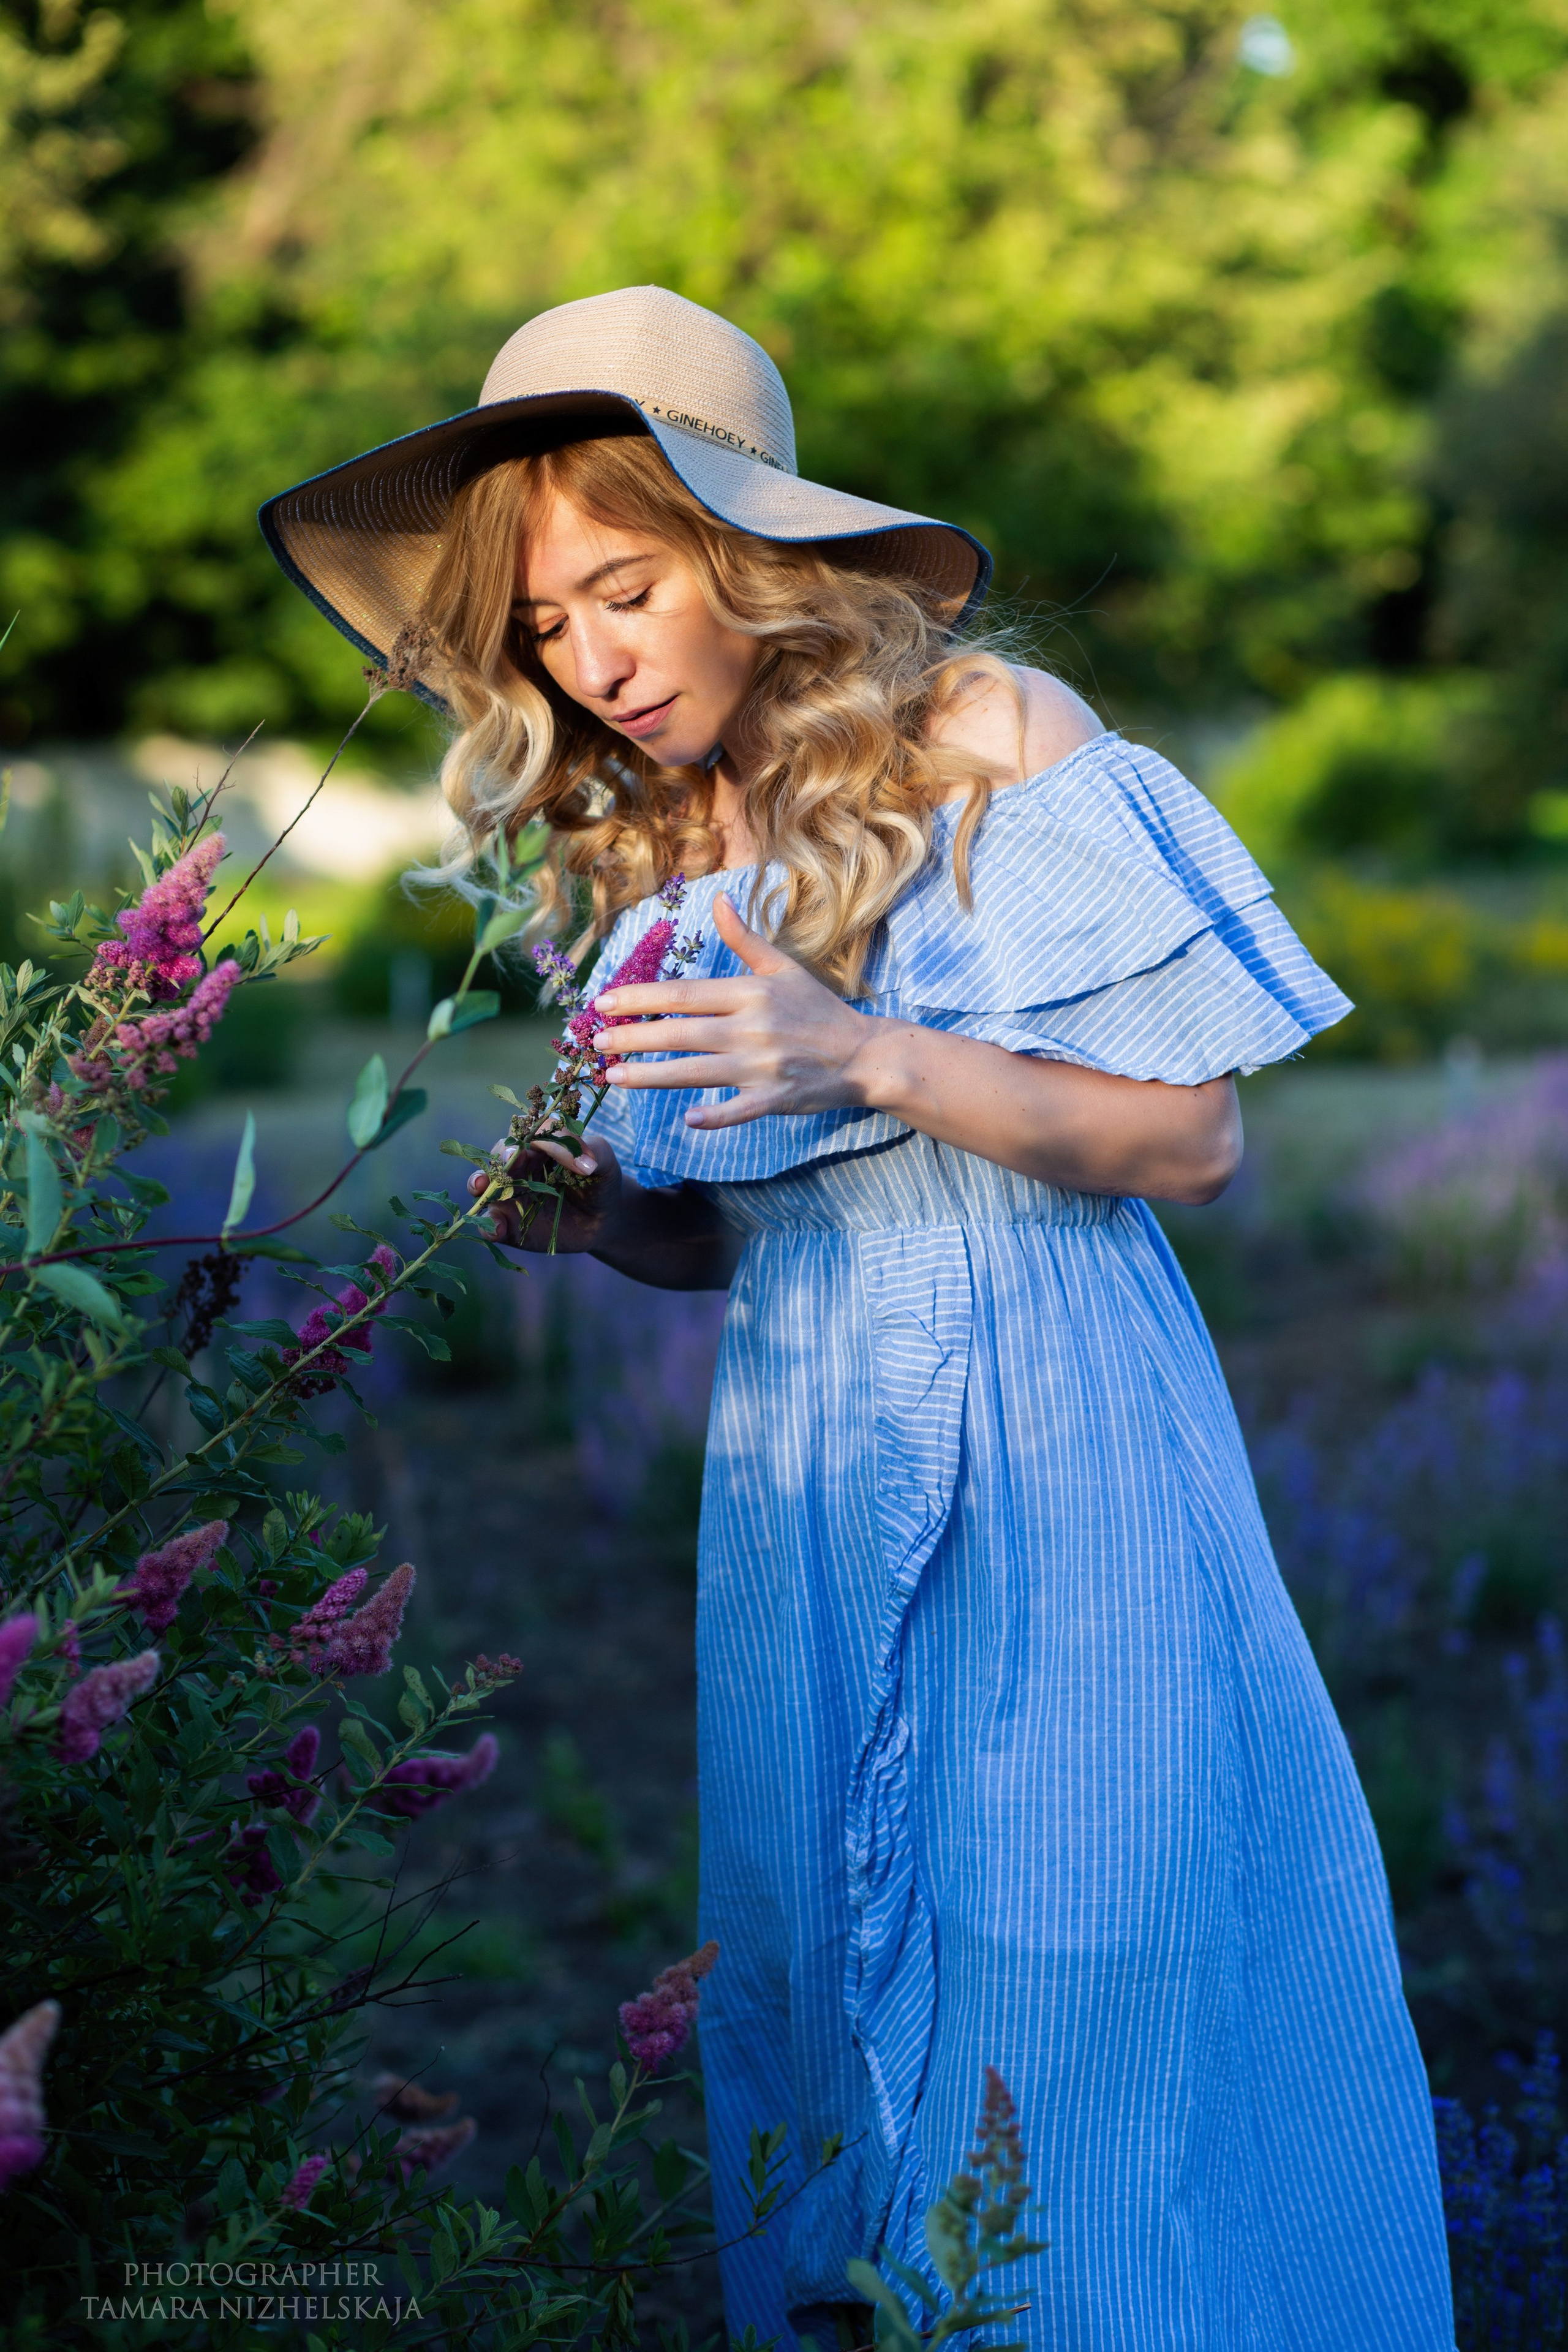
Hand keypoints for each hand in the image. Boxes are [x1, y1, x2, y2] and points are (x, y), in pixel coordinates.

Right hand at [467, 1128, 624, 1251]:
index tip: (526, 1148)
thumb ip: (591, 1150)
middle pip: (498, 1157)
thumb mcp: (603, 1161)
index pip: (524, 1135)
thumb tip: (583, 1160)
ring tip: (480, 1187)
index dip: (523, 1139)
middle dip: (498, 1158)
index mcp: (537, 1146)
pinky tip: (497, 1228)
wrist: (602, 1219)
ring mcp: (510, 1196)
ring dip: (478, 1184)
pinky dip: (488, 1225)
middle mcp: (517, 1168)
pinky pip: (490, 1224)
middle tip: (506, 1163)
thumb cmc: (599, 1181)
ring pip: (484, 1187)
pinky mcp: (508, 1224)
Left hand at [594, 893, 878, 1129]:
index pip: (683, 994)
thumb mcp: (784, 968)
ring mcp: (764, 1066)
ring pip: (697, 1072)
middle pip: (681, 1033)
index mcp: (750, 993)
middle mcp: (752, 1028)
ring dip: (652, 1076)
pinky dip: (717, 1115)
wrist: (865, 1054)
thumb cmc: (818, 1009)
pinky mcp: (777, 1098)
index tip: (604, 1002)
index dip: (640, 998)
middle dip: (632, 1038)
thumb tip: (718, 899)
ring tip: (613, 1077)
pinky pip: (741, 1109)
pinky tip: (688, 1120)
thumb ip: (745, 938)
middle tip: (594, 1042)